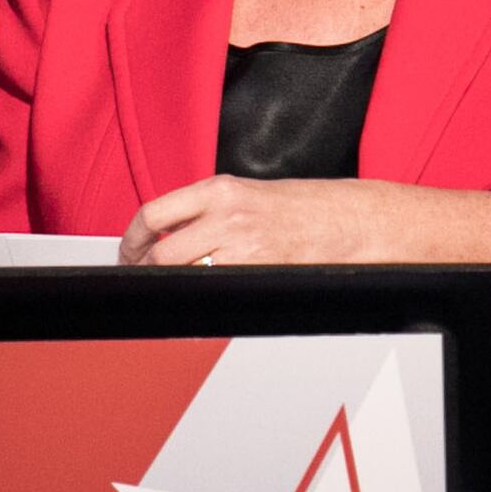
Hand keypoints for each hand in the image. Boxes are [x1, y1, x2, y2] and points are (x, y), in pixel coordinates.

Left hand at [121, 177, 490, 266]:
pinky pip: (213, 292)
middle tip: (145, 280)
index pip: (154, 214)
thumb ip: (212, 211)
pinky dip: (201, 301)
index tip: (131, 253)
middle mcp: (227, 214)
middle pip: (159, 253)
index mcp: (222, 189)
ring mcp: (242, 246)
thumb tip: (170, 238)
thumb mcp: (254, 195)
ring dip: (171, 288)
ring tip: (175, 293)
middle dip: (146, 272)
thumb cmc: (310, 209)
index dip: (132, 241)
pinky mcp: (258, 272)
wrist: (359, 221)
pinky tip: (205, 303)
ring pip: (181, 276)